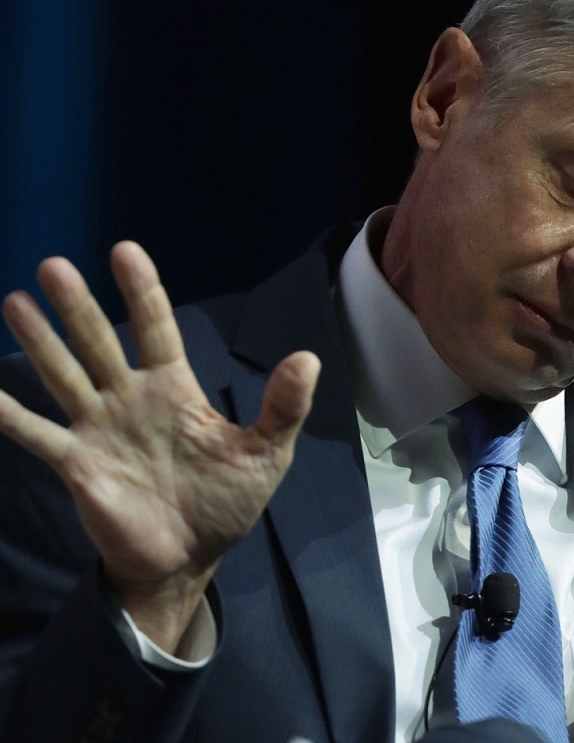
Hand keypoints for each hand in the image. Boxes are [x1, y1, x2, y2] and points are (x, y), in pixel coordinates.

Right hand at [0, 242, 319, 651]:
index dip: (142, 292)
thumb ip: (283, 407)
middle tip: (53, 266)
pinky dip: (9, 414)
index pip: (157, 329)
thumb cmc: (226, 501)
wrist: (188, 557)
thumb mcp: (265, 453)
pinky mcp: (77, 464)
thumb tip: (309, 358)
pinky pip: (37, 434)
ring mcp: (100, 429)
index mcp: (175, 390)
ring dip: (40, 342)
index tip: (124, 251)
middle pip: (100, 343)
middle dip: (78, 306)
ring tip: (15, 301)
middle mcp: (131, 399)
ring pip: (64, 375)